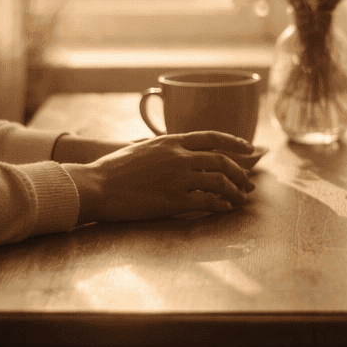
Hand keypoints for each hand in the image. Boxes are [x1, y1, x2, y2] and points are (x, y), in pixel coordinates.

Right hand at [66, 131, 258, 222]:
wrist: (97, 186)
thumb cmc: (114, 169)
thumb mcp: (143, 147)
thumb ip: (166, 148)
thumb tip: (181, 152)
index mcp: (171, 140)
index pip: (212, 137)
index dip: (235, 142)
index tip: (249, 149)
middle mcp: (179, 157)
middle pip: (222, 161)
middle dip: (241, 173)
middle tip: (248, 184)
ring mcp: (178, 178)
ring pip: (220, 182)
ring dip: (235, 192)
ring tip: (241, 200)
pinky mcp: (174, 201)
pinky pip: (208, 202)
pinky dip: (222, 206)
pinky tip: (226, 209)